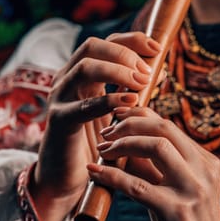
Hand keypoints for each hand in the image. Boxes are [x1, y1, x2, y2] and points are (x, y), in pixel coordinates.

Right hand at [28, 32, 161, 220]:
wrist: (65, 179)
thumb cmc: (94, 146)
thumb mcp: (114, 113)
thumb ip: (129, 92)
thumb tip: (160, 73)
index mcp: (79, 76)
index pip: (105, 43)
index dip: (132, 40)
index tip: (158, 48)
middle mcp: (65, 81)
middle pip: (92, 46)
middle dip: (124, 53)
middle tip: (147, 71)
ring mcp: (59, 99)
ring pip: (86, 68)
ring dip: (118, 71)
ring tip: (141, 84)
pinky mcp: (59, 121)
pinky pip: (84, 105)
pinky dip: (109, 100)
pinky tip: (130, 103)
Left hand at [87, 106, 219, 220]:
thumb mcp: (172, 190)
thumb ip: (153, 168)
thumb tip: (121, 145)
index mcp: (204, 161)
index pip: (168, 124)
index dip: (138, 115)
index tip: (115, 117)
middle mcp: (204, 170)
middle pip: (163, 128)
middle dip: (128, 125)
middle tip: (104, 134)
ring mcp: (193, 191)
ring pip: (155, 148)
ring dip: (121, 145)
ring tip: (101, 151)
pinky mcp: (177, 213)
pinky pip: (137, 186)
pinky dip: (111, 175)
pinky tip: (94, 171)